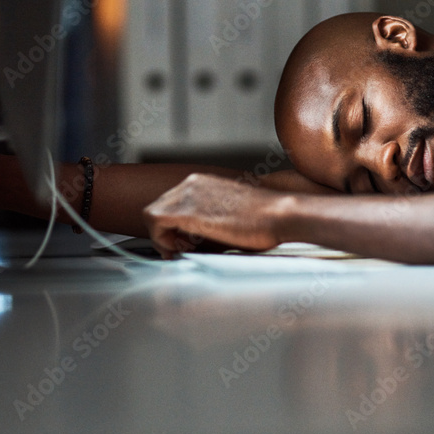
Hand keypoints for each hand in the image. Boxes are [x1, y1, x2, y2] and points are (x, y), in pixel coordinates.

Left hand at [142, 173, 290, 258]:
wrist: (280, 215)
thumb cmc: (266, 220)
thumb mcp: (231, 214)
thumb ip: (209, 220)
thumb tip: (194, 239)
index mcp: (202, 182)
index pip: (169, 203)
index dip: (172, 227)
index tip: (183, 244)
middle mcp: (191, 183)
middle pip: (158, 208)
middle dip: (165, 233)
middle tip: (182, 250)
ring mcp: (188, 194)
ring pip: (152, 216)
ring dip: (163, 238)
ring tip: (183, 252)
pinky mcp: (188, 211)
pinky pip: (155, 223)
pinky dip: (161, 241)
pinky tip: (179, 251)